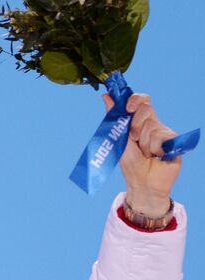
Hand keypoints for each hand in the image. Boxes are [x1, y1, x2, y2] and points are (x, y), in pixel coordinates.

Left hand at [105, 91, 181, 215]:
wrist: (142, 182)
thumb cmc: (131, 163)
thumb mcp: (119, 138)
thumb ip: (114, 117)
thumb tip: (105, 96)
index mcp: (140, 122)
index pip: (142, 100)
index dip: (135, 100)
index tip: (127, 108)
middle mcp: (154, 124)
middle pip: (146, 109)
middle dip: (135, 126)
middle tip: (134, 141)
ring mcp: (164, 131)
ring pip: (151, 126)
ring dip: (144, 143)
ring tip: (146, 154)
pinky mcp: (174, 140)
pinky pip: (160, 138)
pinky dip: (154, 149)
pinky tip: (157, 156)